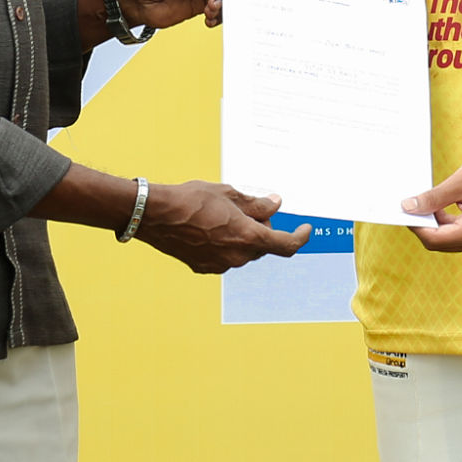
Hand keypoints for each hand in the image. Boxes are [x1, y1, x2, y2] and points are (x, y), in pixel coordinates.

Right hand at [133, 180, 311, 272]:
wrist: (155, 215)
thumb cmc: (192, 200)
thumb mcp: (230, 194)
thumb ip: (257, 203)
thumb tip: (275, 204)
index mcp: (249, 237)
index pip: (286, 245)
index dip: (300, 237)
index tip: (305, 229)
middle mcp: (237, 256)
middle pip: (263, 245)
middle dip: (262, 228)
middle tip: (249, 208)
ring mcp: (220, 265)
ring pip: (243, 251)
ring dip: (243, 236)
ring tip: (223, 214)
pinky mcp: (204, 267)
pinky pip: (225, 256)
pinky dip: (225, 244)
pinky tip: (210, 227)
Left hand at [402, 146, 461, 253]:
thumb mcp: (459, 183)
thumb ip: (432, 198)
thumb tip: (407, 207)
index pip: (434, 239)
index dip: (415, 226)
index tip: (401, 209)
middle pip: (438, 242)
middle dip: (421, 225)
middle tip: (406, 205)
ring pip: (444, 238)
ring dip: (430, 223)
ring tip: (418, 202)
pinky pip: (453, 232)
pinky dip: (441, 221)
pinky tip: (433, 205)